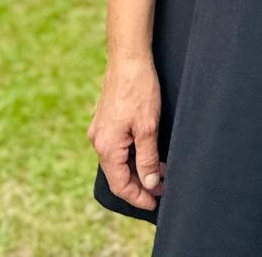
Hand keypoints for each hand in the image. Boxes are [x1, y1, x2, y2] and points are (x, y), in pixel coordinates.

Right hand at [89, 54, 164, 210]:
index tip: (156, 203)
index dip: (139, 197)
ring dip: (137, 170)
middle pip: (117, 175)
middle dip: (140, 185)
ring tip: (160, 172)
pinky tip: (149, 153)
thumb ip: (148, 159)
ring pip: (118, 161)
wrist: (128, 57)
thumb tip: (150, 184)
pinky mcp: (105, 120)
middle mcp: (98, 141)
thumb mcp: (148, 128)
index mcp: (107, 146)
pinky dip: (132, 155)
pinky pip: (117, 147)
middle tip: (162, 189)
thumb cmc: (139, 89)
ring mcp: (100, 130)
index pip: (120, 185)